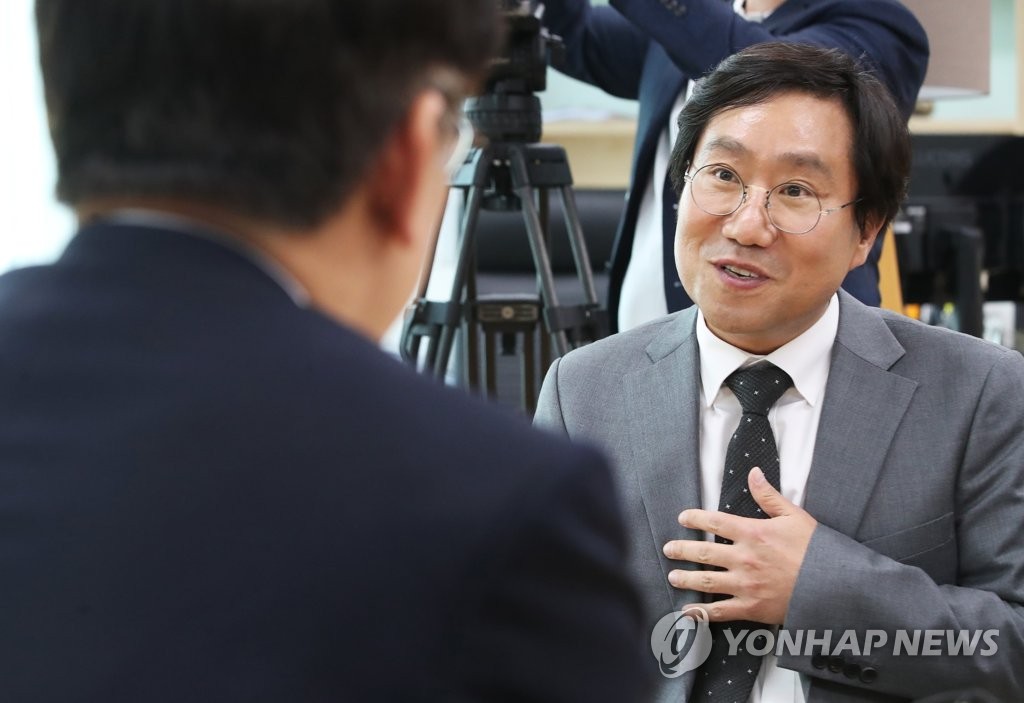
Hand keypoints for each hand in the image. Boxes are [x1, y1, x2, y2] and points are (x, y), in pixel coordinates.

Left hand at [662, 467, 816, 624]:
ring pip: (706, 581)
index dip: (695, 518)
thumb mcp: (794, 516)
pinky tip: (689, 612)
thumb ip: (768, 496)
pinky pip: (720, 611)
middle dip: (682, 550)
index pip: (714, 521)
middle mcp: (744, 558)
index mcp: (753, 533)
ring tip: (673, 576)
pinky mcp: (751, 607)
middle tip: (669, 549)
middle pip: (703, 552)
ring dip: (686, 579)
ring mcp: (745, 584)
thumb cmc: (816, 550)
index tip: (683, 518)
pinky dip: (702, 612)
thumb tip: (753, 473)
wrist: (834, 585)